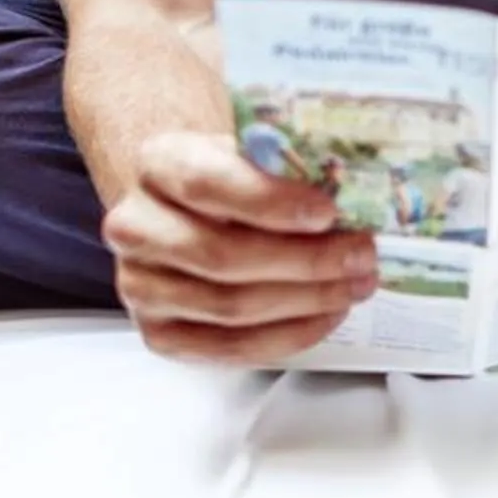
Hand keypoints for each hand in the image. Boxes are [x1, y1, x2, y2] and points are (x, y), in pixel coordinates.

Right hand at [100, 130, 376, 364]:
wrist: (193, 209)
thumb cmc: (237, 177)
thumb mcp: (257, 151)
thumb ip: (291, 163)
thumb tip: (357, 188)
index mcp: (159, 163)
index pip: (206, 183)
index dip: (270, 202)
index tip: (328, 212)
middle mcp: (135, 226)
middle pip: (223, 256)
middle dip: (305, 261)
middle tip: (361, 255)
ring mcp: (141, 285)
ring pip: (230, 306)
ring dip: (307, 299)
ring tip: (356, 284)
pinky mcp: (159, 333)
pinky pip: (230, 347)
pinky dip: (289, 334)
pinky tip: (327, 313)